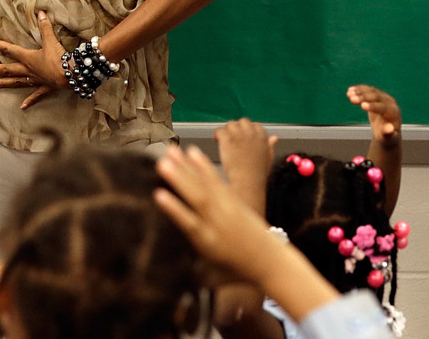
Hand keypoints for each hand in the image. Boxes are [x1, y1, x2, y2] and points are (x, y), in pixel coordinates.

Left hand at [0, 12, 68, 109]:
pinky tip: (22, 107)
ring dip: (3, 84)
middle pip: (7, 70)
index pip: (10, 49)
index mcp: (28, 58)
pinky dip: (29, 101)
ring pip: (16, 83)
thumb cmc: (60, 58)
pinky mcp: (45, 88)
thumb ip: (45, 27)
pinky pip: (35, 95)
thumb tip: (41, 12)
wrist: (70, 75)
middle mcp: (28, 70)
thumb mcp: (52, 41)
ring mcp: (35, 80)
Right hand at [155, 145, 278, 284]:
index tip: (158, 196)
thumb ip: (191, 272)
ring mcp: (228, 208)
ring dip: (187, 166)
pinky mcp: (234, 200)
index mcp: (209, 243)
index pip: (190, 224)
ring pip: (206, 185)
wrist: (270, 261)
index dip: (174, 209)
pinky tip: (193, 153)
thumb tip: (168, 270)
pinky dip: (204, 166)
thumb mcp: (212, 276)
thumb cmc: (238, 270)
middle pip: (197, 198)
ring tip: (172, 151)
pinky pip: (218, 181)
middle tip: (161, 162)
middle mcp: (218, 222)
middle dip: (178, 179)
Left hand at [214, 119, 276, 211]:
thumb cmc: (257, 175)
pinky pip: (220, 130)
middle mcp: (251, 133)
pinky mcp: (228, 140)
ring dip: (227, 130)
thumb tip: (274, 137)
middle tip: (232, 137)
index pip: (255, 125)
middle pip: (242, 122)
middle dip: (237, 128)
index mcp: (262, 137)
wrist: (247, 183)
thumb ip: (270, 146)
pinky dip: (217, 134)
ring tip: (223, 139)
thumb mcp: (268, 159)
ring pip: (230, 124)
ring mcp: (239, 136)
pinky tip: (216, 140)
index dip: (248, 130)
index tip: (244, 137)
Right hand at [348, 84, 399, 143]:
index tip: (362, 105)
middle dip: (364, 97)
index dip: (373, 106)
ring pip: (372, 91)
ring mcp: (384, 97)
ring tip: (348, 93)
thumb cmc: (387, 137)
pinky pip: (368, 90)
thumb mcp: (387, 138)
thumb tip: (390, 129)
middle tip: (352, 99)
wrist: (388, 131)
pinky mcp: (378, 95)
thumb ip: (388, 134)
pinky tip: (350, 90)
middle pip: (377, 97)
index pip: (383, 108)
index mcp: (394, 113)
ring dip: (360, 92)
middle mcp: (390, 102)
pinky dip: (359, 89)